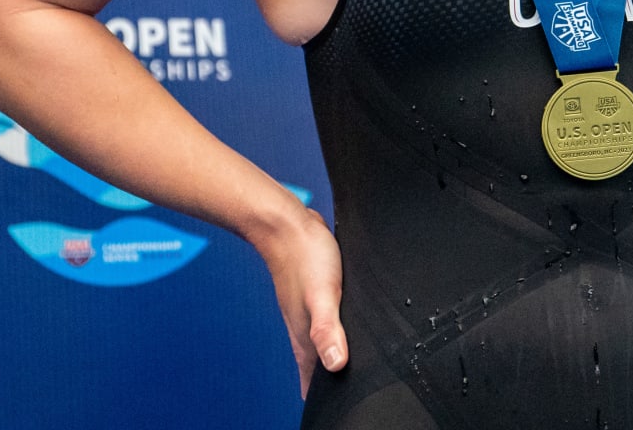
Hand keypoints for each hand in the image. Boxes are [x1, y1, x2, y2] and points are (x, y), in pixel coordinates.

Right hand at [255, 206, 348, 396]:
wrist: (286, 222)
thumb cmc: (304, 255)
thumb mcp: (323, 294)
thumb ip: (328, 328)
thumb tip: (336, 364)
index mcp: (304, 336)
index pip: (310, 380)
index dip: (321, 400)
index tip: (333, 415)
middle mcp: (304, 328)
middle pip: (316, 367)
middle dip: (327, 386)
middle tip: (344, 400)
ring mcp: (308, 311)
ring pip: (320, 345)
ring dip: (331, 360)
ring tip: (345, 374)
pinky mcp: (315, 295)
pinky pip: (325, 324)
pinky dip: (335, 334)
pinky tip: (346, 330)